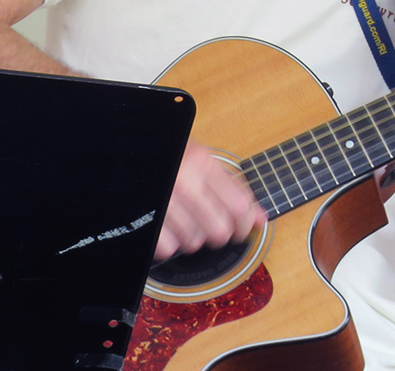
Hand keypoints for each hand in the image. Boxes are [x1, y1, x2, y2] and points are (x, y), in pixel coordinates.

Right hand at [154, 139, 266, 260]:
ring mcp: (164, 201)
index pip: (239, 206)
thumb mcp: (203, 160)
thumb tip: (261, 218)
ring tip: (189, 222)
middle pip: (219, 229)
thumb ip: (234, 187)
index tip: (244, 228)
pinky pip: (168, 247)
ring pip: (194, 241)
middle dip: (220, 233)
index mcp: (204, 164)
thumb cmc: (172, 154)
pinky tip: (171, 228)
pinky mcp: (146, 218)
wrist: (133, 148)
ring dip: (194, 238)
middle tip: (214, 226)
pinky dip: (171, 243)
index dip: (246, 224)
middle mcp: (186, 183)